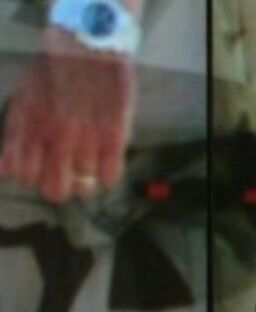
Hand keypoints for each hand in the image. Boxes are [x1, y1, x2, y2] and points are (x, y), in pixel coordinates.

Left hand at [0, 27, 134, 203]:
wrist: (88, 45)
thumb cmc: (54, 70)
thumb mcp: (23, 99)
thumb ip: (16, 137)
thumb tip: (7, 173)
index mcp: (29, 127)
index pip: (23, 176)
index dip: (33, 176)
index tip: (43, 168)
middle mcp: (55, 137)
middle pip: (55, 191)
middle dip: (60, 187)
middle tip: (69, 176)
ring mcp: (86, 137)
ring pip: (85, 186)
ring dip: (87, 178)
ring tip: (91, 163)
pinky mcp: (114, 135)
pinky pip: (110, 175)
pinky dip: (108, 175)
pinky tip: (107, 164)